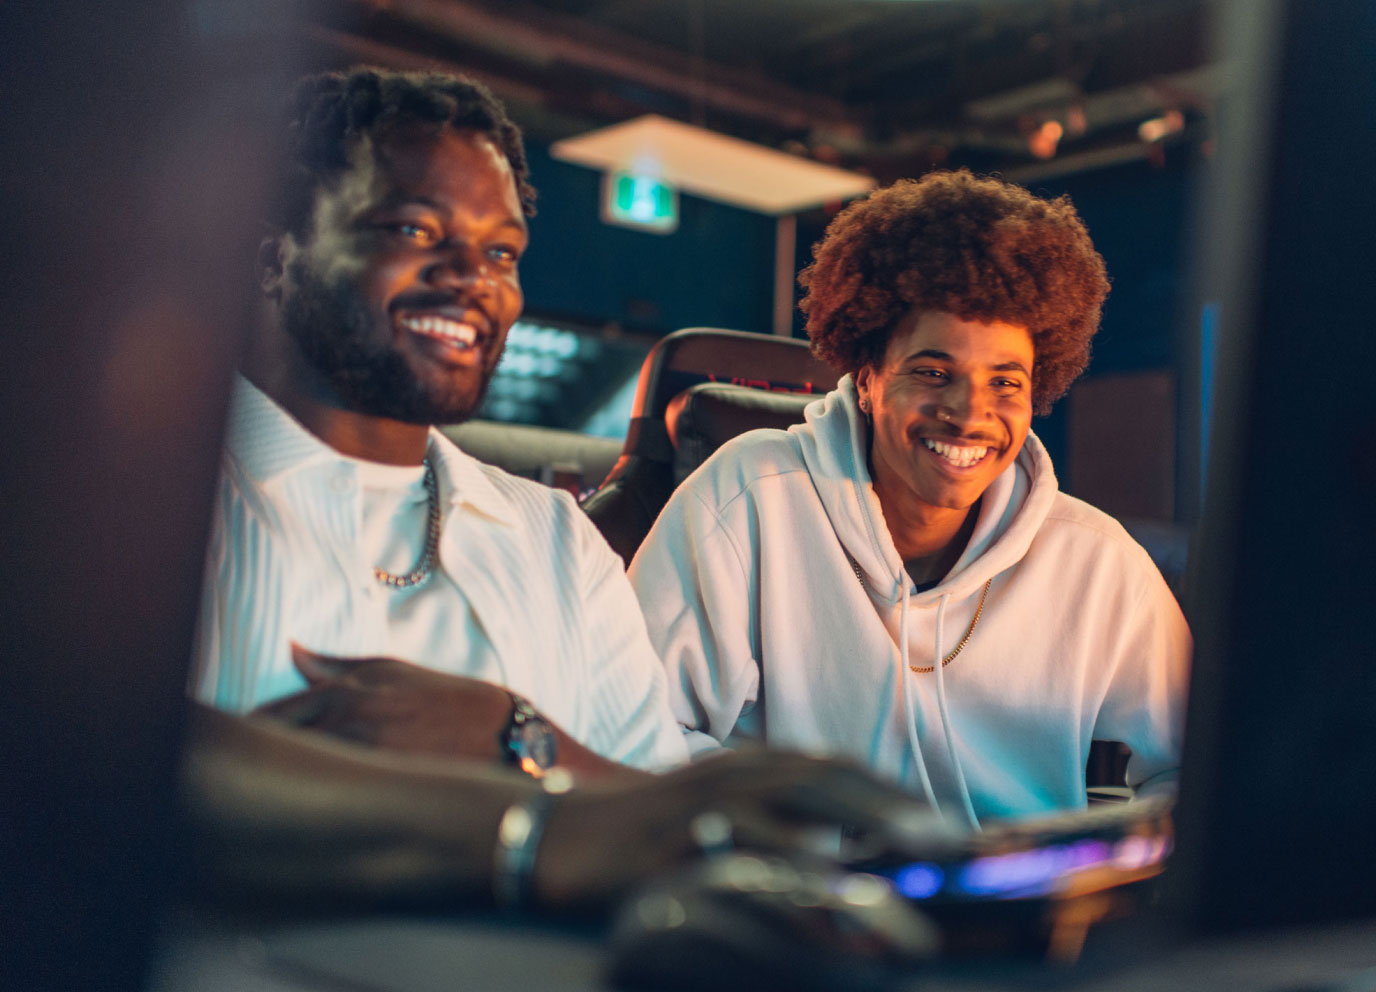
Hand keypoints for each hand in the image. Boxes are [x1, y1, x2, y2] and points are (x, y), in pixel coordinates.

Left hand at [253, 646, 640, 779]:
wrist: (512, 742)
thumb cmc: (454, 704)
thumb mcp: (397, 671)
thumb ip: (339, 664)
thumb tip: (293, 651)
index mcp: (347, 693)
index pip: (273, 716)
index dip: (248, 732)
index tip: (237, 746)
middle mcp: (349, 724)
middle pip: (276, 747)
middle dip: (257, 759)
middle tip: (244, 776)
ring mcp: (363, 760)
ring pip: (299, 773)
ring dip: (283, 783)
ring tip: (274, 802)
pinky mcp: (381, 792)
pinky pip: (331, 801)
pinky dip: (315, 804)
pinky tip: (312, 816)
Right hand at [532, 749, 936, 910]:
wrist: (558, 837)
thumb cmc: (645, 830)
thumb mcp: (714, 812)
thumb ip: (772, 819)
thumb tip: (835, 848)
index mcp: (746, 765)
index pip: (833, 769)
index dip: (889, 791)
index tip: (940, 821)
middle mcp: (733, 774)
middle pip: (828, 782)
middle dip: (893, 808)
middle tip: (948, 840)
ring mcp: (706, 804)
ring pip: (796, 809)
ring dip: (860, 833)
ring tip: (913, 858)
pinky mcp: (679, 842)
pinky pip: (744, 854)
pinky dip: (791, 867)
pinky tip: (828, 884)